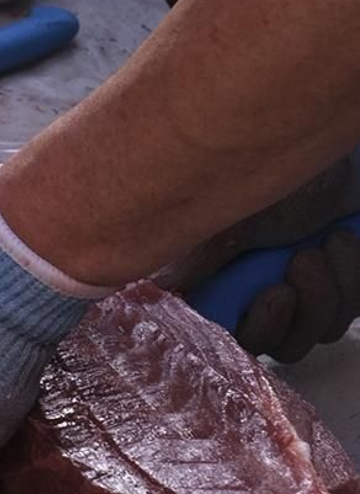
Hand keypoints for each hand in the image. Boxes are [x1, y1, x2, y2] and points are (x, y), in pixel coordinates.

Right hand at [181, 151, 359, 363]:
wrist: (333, 151)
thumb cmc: (280, 171)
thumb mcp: (229, 217)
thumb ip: (189, 266)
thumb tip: (153, 296)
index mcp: (226, 282)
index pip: (234, 338)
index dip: (258, 328)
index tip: (275, 293)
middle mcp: (262, 292)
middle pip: (283, 343)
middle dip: (303, 307)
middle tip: (303, 260)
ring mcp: (305, 291)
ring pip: (319, 331)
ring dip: (330, 289)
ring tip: (328, 243)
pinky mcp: (340, 284)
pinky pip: (348, 313)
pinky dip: (352, 278)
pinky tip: (344, 240)